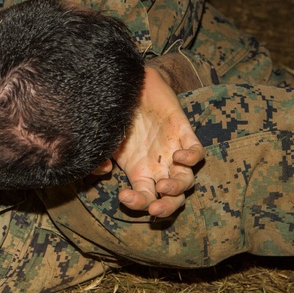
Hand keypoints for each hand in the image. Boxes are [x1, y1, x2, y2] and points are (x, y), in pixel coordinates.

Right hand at [106, 67, 204, 217]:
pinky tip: (178, 157)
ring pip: (187, 180)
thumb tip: (103, 168)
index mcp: (140, 171)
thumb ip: (96, 157)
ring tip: (165, 185)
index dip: (137, 204)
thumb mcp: (103, 139)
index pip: (145, 198)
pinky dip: (191, 158)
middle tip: (155, 208)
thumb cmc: (115, 114)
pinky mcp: (183, 132)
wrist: (129, 84)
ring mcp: (173, 150)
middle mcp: (159, 165)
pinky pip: (197, 152)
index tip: (123, 196)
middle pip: (172, 197)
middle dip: (166, 207)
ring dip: (177, 188)